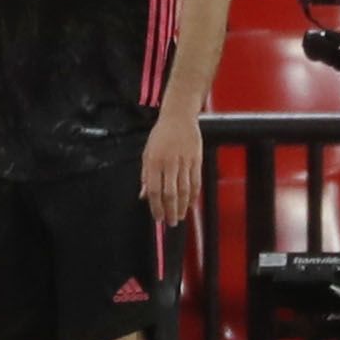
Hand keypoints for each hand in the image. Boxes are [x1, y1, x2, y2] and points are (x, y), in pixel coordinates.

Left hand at [140, 111, 201, 225]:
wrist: (179, 117)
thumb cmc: (161, 135)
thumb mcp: (147, 153)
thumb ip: (145, 175)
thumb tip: (143, 195)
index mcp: (154, 162)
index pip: (154, 190)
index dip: (156, 207)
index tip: (158, 217)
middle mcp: (169, 163)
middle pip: (170, 193)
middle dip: (170, 211)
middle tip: (170, 223)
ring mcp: (184, 162)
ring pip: (184, 190)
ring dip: (182, 207)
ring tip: (180, 217)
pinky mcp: (196, 160)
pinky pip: (196, 182)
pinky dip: (194, 196)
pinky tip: (191, 204)